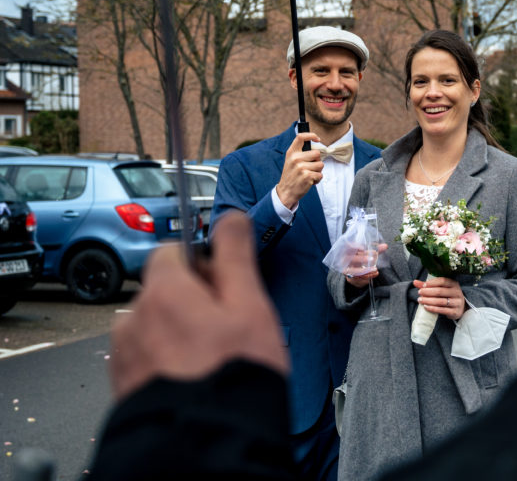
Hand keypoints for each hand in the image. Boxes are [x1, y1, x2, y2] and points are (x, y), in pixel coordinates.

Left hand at [108, 212, 288, 400]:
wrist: (205, 442)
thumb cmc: (234, 374)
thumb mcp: (250, 305)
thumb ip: (236, 255)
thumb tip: (231, 217)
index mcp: (163, 291)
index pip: (173, 251)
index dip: (203, 263)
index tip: (224, 285)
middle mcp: (133, 318)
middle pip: (163, 289)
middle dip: (191, 300)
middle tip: (226, 327)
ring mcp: (124, 354)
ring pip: (154, 325)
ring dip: (176, 332)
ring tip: (210, 359)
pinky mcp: (122, 384)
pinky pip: (145, 357)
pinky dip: (165, 361)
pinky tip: (193, 377)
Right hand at [275, 132, 323, 208]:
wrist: (285, 192)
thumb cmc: (291, 175)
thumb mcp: (291, 161)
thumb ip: (300, 153)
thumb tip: (315, 146)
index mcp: (291, 153)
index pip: (300, 137)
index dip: (311, 135)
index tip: (317, 139)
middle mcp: (295, 158)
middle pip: (317, 153)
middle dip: (317, 161)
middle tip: (310, 168)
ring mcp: (301, 167)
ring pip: (321, 164)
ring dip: (318, 171)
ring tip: (309, 175)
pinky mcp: (307, 176)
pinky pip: (320, 174)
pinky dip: (317, 179)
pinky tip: (310, 182)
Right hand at [344, 243, 387, 287]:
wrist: (354, 271)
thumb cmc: (360, 258)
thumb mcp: (367, 253)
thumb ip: (376, 250)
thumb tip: (385, 246)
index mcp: (347, 251)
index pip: (347, 247)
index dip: (353, 247)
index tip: (362, 248)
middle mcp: (344, 260)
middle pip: (350, 259)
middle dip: (361, 258)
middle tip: (372, 259)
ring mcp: (346, 269)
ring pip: (353, 270)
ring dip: (365, 270)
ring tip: (375, 269)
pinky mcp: (350, 277)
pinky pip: (357, 277)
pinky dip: (367, 276)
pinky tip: (375, 273)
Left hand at [414, 276, 464, 319]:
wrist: (460, 308)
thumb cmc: (448, 296)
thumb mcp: (441, 288)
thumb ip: (428, 285)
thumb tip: (415, 282)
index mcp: (454, 284)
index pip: (443, 281)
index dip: (432, 283)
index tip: (423, 285)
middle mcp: (457, 292)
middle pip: (440, 291)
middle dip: (428, 292)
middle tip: (419, 292)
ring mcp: (457, 302)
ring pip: (441, 301)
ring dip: (429, 301)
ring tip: (420, 300)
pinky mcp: (455, 312)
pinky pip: (442, 310)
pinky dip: (433, 308)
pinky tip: (426, 307)